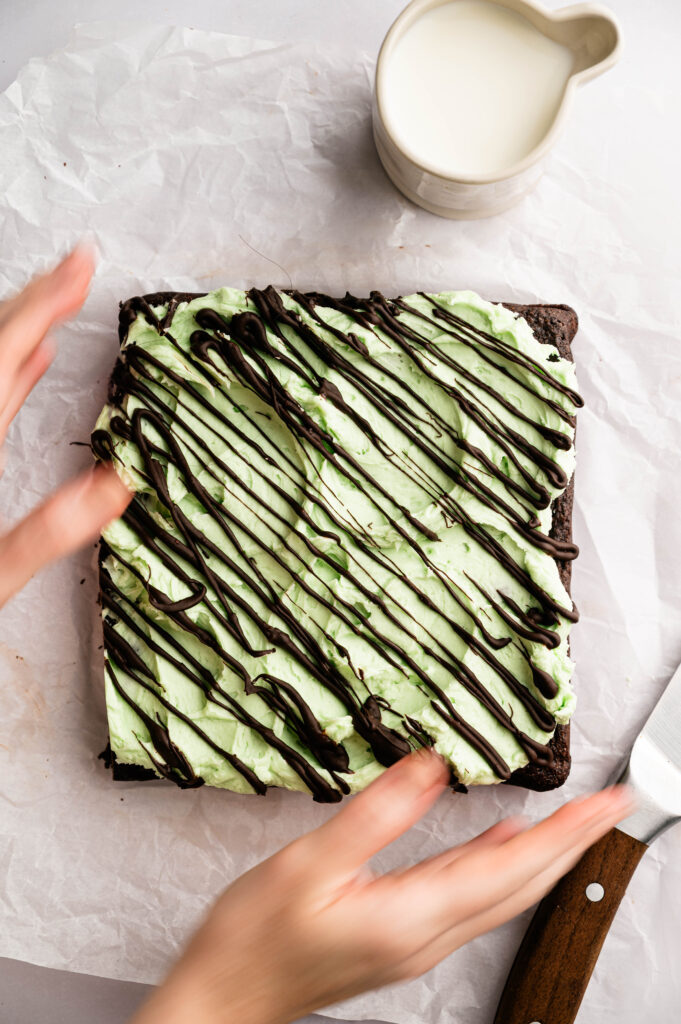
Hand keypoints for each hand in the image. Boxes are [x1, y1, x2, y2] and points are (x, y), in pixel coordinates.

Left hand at [0, 247, 130, 606]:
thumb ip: (48, 531)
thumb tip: (115, 487)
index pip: (6, 353)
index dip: (47, 302)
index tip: (81, 265)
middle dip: (39, 297)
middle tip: (78, 264)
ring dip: (28, 325)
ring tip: (61, 297)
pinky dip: (17, 369)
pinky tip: (35, 358)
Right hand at [133, 751, 633, 1023]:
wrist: (227, 996)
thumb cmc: (257, 939)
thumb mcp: (309, 863)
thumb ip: (377, 814)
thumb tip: (431, 767)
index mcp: (411, 916)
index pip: (511, 870)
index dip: (565, 835)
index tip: (605, 805)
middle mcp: (427, 935)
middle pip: (522, 887)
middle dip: (574, 845)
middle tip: (612, 807)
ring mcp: (417, 941)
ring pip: (502, 894)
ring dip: (545, 856)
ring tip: (575, 821)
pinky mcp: (401, 936)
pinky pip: (470, 898)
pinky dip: (499, 865)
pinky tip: (502, 842)